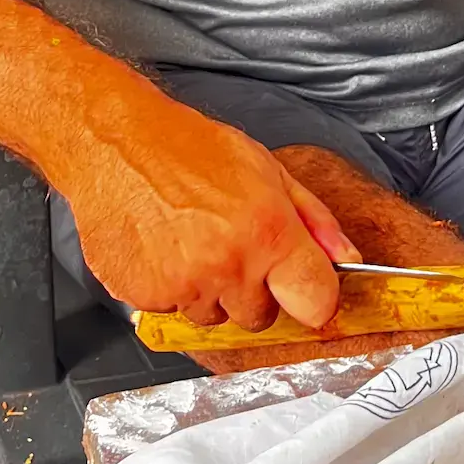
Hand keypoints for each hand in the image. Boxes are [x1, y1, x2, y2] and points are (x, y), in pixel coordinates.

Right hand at [60, 91, 360, 330]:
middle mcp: (229, 265)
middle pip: (261, 316)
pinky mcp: (146, 298)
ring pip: (214, 317)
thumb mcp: (267, 169)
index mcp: (268, 231)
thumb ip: (314, 220)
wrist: (116, 146)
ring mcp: (186, 286)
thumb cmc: (189, 149)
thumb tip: (347, 258)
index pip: (317, 303)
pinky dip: (170, 290)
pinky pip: (172, 313)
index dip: (312, 296)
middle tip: (231, 243)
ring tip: (191, 240)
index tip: (303, 286)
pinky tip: (163, 249)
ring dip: (210, 290)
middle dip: (253, 289)